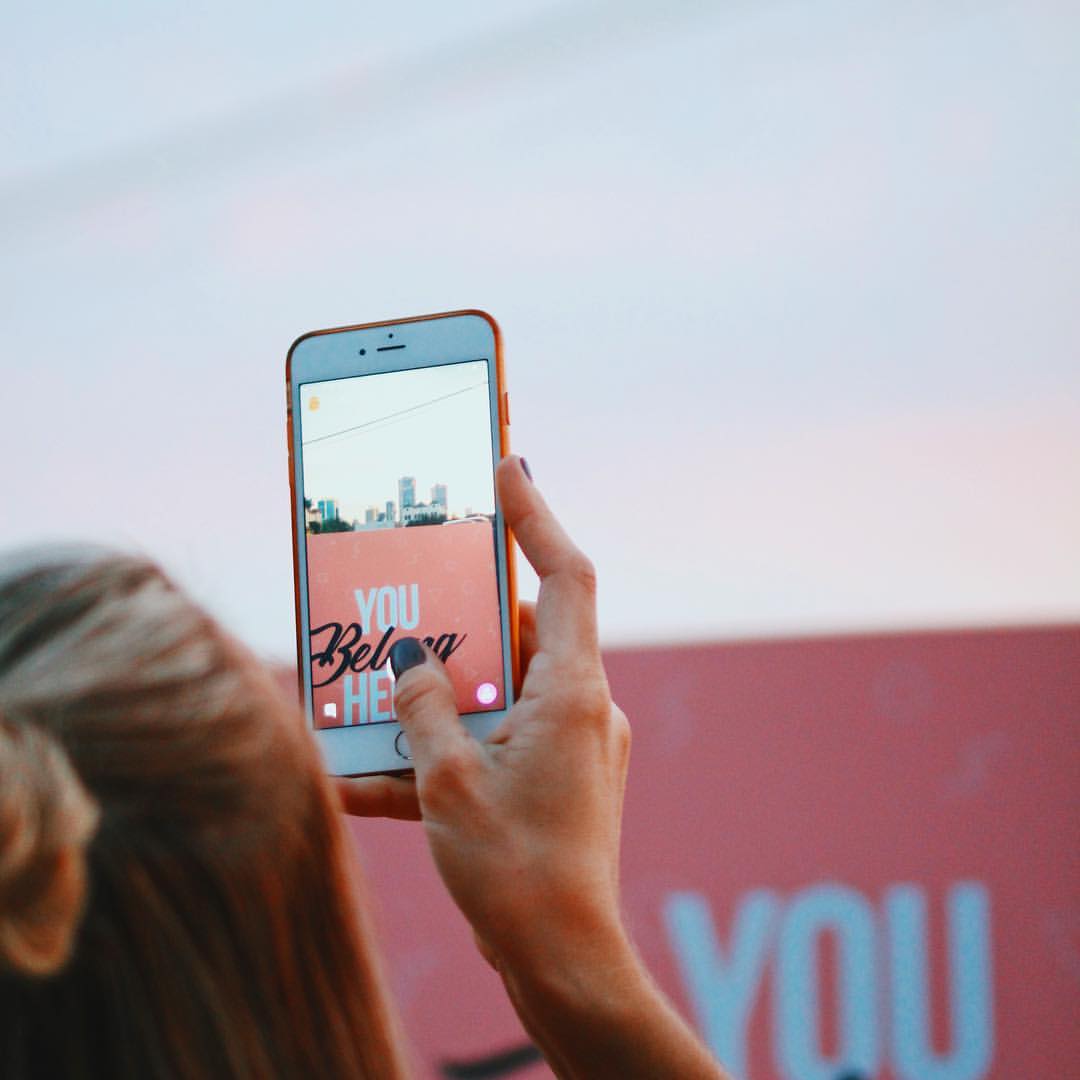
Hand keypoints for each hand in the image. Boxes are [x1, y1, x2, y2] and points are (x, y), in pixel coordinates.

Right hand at [340, 454, 630, 971]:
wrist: (563, 964)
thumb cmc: (516, 873)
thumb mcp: (450, 783)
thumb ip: (423, 709)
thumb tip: (408, 663)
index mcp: (573, 693)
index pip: (563, 576)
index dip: (536, 516)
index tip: (507, 466)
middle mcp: (582, 707)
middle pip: (518, 633)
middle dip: (456, 621)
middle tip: (406, 601)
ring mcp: (571, 743)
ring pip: (497, 690)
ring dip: (437, 697)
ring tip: (371, 699)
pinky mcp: (554, 777)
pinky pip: (493, 742)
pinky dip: (444, 752)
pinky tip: (370, 781)